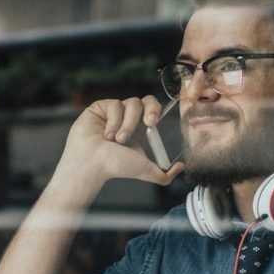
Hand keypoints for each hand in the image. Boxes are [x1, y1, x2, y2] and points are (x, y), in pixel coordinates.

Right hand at [59, 96, 183, 187]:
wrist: (92, 163)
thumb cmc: (115, 167)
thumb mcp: (146, 170)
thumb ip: (165, 174)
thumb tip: (181, 167)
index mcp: (139, 128)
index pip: (153, 109)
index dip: (156, 111)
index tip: (153, 124)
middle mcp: (127, 118)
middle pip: (146, 100)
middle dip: (150, 109)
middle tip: (148, 123)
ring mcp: (113, 112)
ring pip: (130, 104)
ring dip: (128, 124)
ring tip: (118, 140)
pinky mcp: (100, 107)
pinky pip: (114, 105)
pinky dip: (113, 121)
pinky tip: (105, 134)